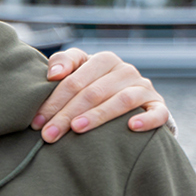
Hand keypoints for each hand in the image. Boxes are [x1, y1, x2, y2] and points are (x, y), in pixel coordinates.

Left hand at [33, 48, 170, 142]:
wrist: (130, 99)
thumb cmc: (92, 84)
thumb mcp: (76, 70)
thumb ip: (62, 63)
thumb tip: (53, 74)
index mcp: (103, 60)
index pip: (75, 80)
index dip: (54, 101)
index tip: (37, 121)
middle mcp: (125, 70)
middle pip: (93, 92)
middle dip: (67, 114)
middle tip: (49, 134)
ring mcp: (143, 87)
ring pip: (121, 100)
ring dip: (98, 115)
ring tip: (77, 129)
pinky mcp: (158, 105)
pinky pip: (158, 112)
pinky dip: (147, 119)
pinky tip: (131, 127)